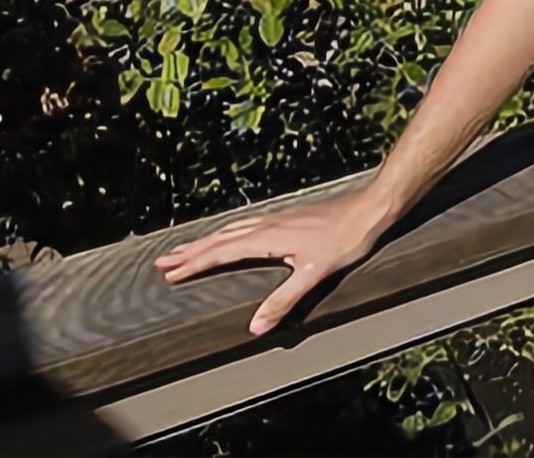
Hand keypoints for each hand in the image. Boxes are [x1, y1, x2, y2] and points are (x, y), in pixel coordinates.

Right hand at [155, 189, 388, 335]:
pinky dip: (228, 232)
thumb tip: (254, 327)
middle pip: (220, 238)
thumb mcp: (313, 273)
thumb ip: (283, 301)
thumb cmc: (345, 239)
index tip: (170, 274)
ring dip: (207, 240)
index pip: (221, 252)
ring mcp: (277, 218)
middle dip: (191, 251)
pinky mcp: (287, 217)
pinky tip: (232, 235)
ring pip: (232, 229)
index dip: (194, 264)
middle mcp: (267, 224)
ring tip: (187, 249)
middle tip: (163, 262)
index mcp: (267, 237)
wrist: (370, 207)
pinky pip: (246, 224)